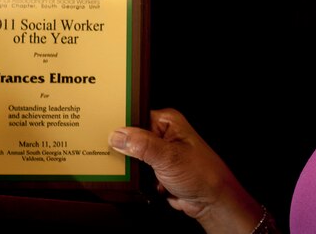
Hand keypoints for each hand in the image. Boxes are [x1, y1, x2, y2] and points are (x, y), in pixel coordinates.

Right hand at [109, 108, 262, 232]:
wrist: (210, 200)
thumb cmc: (201, 173)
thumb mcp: (169, 157)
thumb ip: (142, 145)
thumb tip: (118, 135)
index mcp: (166, 121)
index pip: (135, 116)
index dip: (120, 125)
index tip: (105, 134)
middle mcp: (162, 134)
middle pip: (131, 137)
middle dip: (125, 150)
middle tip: (121, 157)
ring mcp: (158, 152)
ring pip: (132, 156)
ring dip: (132, 168)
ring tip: (141, 172)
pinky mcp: (155, 169)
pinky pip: (136, 171)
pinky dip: (138, 179)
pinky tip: (147, 182)